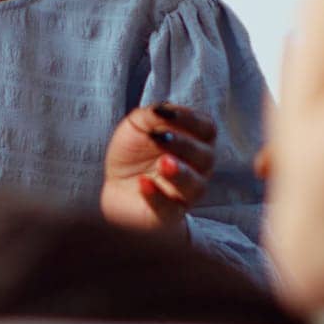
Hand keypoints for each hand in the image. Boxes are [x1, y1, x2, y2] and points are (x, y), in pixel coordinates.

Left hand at [101, 103, 216, 233]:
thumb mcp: (138, 126)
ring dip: (180, 173)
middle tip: (159, 137)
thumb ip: (152, 115)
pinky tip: (143, 183)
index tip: (164, 113)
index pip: (207, 128)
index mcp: (196, 142)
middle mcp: (198, 168)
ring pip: (195, 186)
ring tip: (163, 163)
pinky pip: (169, 208)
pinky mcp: (168, 215)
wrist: (115, 187)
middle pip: (205, 156)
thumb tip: (163, 109)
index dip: (190, 119)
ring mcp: (185, 193)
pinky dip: (156, 196)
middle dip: (184, 145)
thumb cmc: (134, 152)